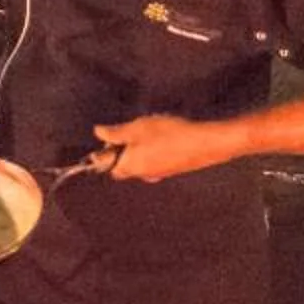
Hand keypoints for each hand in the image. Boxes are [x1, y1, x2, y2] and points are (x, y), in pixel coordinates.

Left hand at [90, 114, 238, 182]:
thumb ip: (116, 132)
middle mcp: (144, 175)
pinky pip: (156, 161)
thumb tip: (98, 133)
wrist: (205, 143)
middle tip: (132, 130)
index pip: (109, 168)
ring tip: (151, 130)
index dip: (106, 154)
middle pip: (125, 166)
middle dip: (124, 150)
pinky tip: (165, 136)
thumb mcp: (138, 128)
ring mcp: (160, 173)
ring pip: (141, 163)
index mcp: (131, 166)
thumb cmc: (170, 135)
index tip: (111, 139)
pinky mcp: (173, 168)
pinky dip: (154, 150)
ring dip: (140, 149)